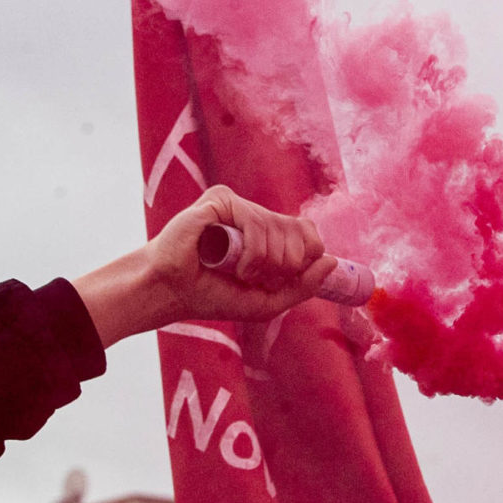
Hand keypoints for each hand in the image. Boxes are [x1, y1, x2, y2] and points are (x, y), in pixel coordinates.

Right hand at [75, 186, 337, 344]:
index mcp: (266, 234)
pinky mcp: (221, 201)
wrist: (171, 293)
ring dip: (266, 262)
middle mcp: (254, 215)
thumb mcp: (266, 301)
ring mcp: (238, 206)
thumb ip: (302, 286)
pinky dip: (252, 251)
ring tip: (241, 274)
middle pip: (299, 230)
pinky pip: (256, 221)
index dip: (307, 255)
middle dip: (285, 264)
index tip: (284, 278)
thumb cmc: (212, 296)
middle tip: (258, 279)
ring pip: (279, 227)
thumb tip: (331, 262)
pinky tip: (235, 264)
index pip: (308, 233)